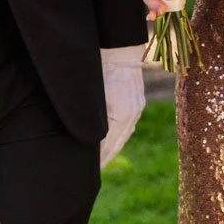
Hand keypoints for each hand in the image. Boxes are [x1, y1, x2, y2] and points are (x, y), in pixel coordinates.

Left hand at [99, 47, 147, 166]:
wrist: (118, 50)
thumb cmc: (100, 71)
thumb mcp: (93, 98)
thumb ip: (93, 120)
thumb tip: (87, 141)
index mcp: (122, 115)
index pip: (110, 145)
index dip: (100, 159)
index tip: (90, 171)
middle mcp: (132, 114)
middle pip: (118, 143)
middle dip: (106, 157)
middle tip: (93, 173)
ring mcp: (136, 107)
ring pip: (124, 135)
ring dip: (113, 147)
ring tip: (101, 160)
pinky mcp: (137, 102)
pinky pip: (128, 125)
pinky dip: (119, 136)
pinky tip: (111, 141)